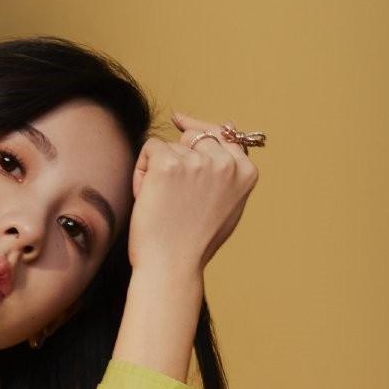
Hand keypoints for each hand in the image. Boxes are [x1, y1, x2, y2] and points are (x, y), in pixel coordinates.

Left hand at [127, 109, 258, 275]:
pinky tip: (145, 196)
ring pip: (171, 145)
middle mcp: (226, 163)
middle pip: (196, 136)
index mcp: (246, 173)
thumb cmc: (194, 244)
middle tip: (170, 192)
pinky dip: (142, 170)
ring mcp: (199, 162)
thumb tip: (226, 128)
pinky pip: (151, 147)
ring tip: (160, 204)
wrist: (172, 267)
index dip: (202, 131)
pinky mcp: (169, 164)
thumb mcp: (227, 207)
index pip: (225, 136)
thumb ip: (229, 173)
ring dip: (158, 169)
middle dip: (178, 155)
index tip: (181, 122)